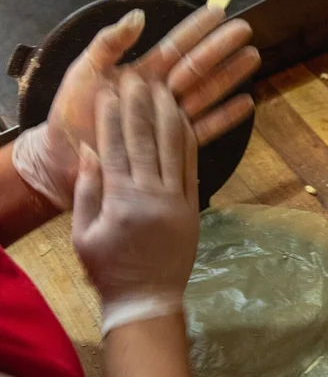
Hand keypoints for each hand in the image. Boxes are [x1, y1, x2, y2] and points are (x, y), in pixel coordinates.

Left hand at [13, 4, 258, 208]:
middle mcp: (158, 94)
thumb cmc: (69, 114)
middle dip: (221, 48)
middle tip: (246, 29)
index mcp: (140, 73)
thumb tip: (138, 16)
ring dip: (229, 76)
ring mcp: (166, 119)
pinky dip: (224, 117)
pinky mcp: (170, 145)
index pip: (174, 45)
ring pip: (205, 93)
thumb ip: (109, 44)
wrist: (63, 158)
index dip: (196, 28)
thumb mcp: (84, 72)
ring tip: (253, 58)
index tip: (218, 10)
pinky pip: (202, 130)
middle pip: (196, 66)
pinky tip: (245, 104)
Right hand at [72, 73, 198, 334]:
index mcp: (121, 202)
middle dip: (140, 105)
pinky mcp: (194, 207)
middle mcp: (152, 196)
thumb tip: (90, 150)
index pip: (115, 148)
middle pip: (146, 140)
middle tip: (137, 77)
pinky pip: (192, 166)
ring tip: (163, 87)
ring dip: (168, 114)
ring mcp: (177, 200)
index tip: (109, 91)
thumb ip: (88, 190)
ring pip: (174, 148)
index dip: (112, 117)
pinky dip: (189, 140)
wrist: (147, 299)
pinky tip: (184, 118)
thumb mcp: (83, 233)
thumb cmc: (108, 268)